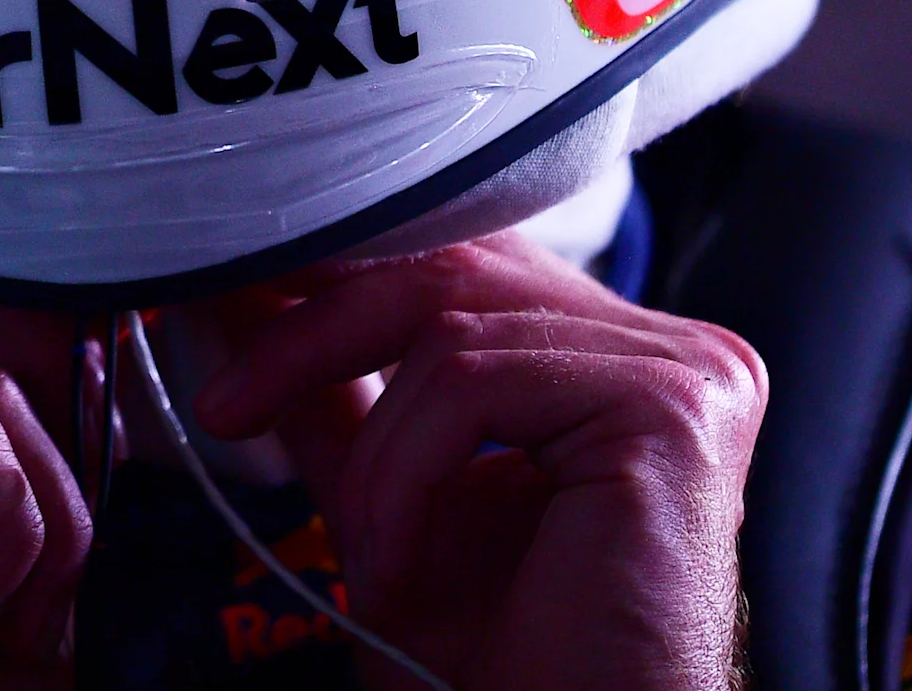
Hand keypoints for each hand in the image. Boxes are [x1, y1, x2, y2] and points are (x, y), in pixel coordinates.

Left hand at [194, 233, 764, 690]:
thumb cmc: (503, 662)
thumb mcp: (391, 498)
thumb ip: (334, 394)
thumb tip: (240, 298)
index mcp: (615, 357)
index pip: (459, 260)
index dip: (337, 274)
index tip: (224, 301)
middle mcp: (670, 347)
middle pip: (450, 266)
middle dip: (314, 329)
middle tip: (226, 402)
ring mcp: (686, 368)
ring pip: (447, 323)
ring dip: (372, 455)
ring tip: (365, 559)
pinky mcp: (673, 405)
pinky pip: (474, 381)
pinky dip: (406, 475)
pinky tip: (403, 567)